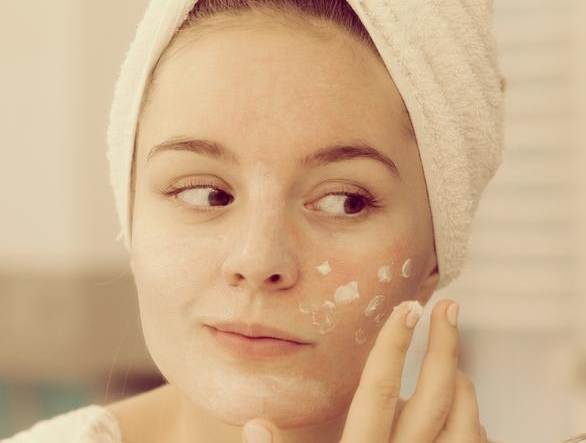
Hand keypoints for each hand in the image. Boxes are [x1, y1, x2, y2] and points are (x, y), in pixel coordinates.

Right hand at [242, 299, 489, 442]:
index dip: (392, 344)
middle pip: (434, 397)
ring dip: (464, 382)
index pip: (377, 389)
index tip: (408, 306)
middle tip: (449, 307)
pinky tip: (461, 409)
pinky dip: (474, 421)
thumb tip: (254, 423)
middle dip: (445, 345)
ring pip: (467, 423)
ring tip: (452, 358)